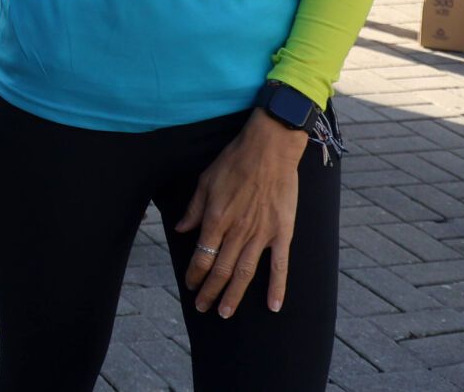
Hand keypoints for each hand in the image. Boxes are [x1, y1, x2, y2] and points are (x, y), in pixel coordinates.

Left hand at [176, 109, 308, 317]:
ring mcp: (261, 234)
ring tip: (225, 313)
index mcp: (216, 218)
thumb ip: (194, 209)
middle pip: (221, 269)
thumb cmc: (235, 161)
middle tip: (202, 307)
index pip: (201, 256)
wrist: (269, 149)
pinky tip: (273, 306)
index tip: (189, 285)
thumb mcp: (205, 181)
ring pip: (245, 273)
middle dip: (209, 291)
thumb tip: (181, 230)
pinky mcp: (282, 232)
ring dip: (234, 295)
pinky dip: (277, 287)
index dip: (194, 274)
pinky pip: (280, 265)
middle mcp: (237, 231)